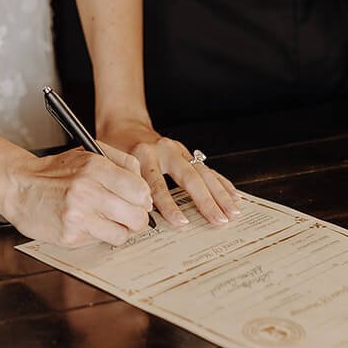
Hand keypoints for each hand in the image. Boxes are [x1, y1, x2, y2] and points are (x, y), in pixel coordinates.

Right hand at [0, 144, 154, 245]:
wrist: (19, 186)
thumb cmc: (54, 171)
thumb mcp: (87, 153)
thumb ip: (120, 162)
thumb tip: (143, 185)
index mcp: (95, 167)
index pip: (139, 190)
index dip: (144, 199)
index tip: (141, 201)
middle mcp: (88, 191)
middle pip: (136, 215)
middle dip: (137, 218)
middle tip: (130, 216)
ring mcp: (79, 216)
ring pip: (122, 234)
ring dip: (119, 230)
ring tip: (107, 221)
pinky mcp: (70, 236)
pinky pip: (100, 242)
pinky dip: (99, 236)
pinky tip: (88, 224)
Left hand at [99, 117, 241, 229]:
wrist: (125, 125)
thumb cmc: (116, 148)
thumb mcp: (113, 166)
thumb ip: (126, 187)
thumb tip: (138, 217)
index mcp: (143, 155)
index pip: (158, 184)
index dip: (170, 205)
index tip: (181, 222)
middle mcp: (164, 151)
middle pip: (189, 178)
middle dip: (206, 201)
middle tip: (219, 220)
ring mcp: (178, 150)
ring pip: (203, 173)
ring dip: (220, 194)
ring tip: (232, 212)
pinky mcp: (187, 153)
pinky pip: (207, 169)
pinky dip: (222, 183)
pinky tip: (234, 195)